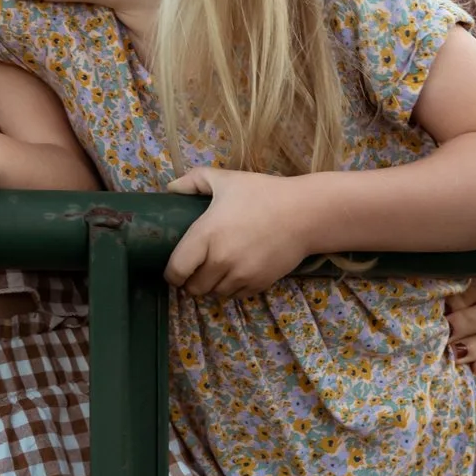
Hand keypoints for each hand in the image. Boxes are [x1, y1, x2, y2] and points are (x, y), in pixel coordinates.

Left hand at [163, 167, 316, 297]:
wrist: (304, 213)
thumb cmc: (261, 193)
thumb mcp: (225, 179)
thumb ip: (193, 180)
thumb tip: (171, 188)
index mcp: (206, 235)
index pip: (176, 270)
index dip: (171, 274)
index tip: (173, 270)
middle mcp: (221, 260)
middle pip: (193, 288)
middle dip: (190, 281)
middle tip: (193, 270)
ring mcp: (241, 275)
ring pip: (214, 294)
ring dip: (210, 286)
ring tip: (213, 272)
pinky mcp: (259, 284)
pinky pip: (236, 296)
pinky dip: (231, 289)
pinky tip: (233, 274)